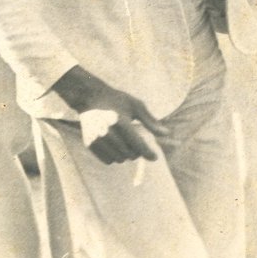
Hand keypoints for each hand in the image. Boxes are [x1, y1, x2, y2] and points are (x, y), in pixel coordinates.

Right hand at [51, 67, 168, 164]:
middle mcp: (107, 133)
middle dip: (138, 152)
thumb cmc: (118, 100)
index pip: (138, 145)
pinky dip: (115, 157)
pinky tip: (116, 146)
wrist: (90, 97)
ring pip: (119, 159)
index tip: (155, 157)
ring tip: (127, 143)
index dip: (148, 153)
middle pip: (130, 154)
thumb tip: (167, 134)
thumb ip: (150, 121)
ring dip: (126, 155)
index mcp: (121, 122)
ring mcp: (97, 140)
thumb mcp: (136, 106)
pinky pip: (108, 160)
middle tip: (138, 143)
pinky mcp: (90, 144)